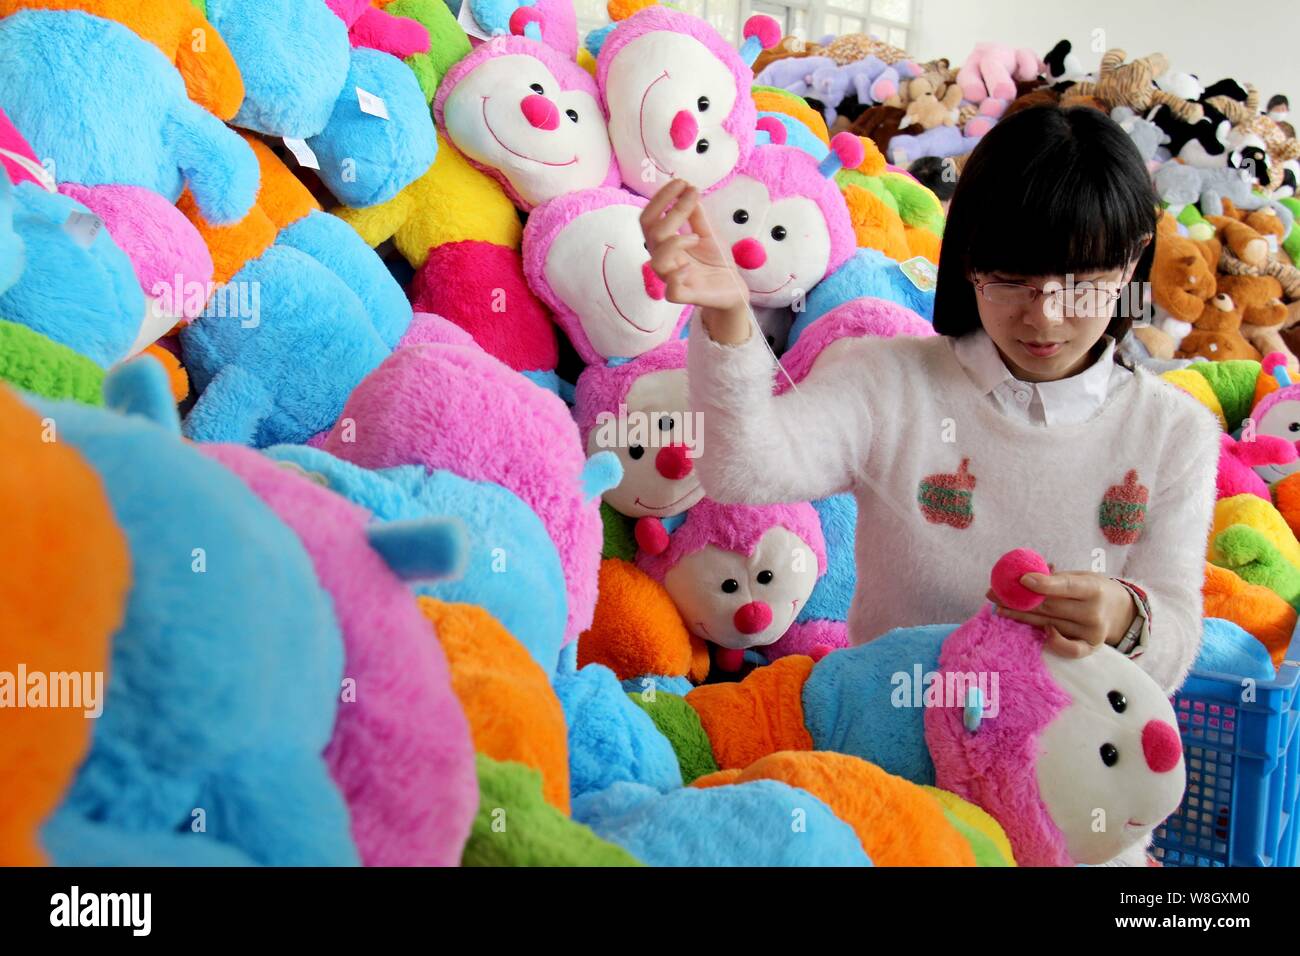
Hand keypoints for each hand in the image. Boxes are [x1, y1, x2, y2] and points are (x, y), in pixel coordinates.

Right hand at [639, 179, 751, 343]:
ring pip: (656, 260)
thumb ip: (696, 214)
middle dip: (671, 211)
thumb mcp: (708, 232)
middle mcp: (664, 260)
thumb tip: (688, 189)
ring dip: (675, 242)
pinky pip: (671, 291)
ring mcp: (672, 279)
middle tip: (691, 196)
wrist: (733, 288)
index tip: (682, 182)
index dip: (660, 199)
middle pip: (651, 233)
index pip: (650, 219)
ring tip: (695, 237)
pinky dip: (678, 277)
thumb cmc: (716, 261)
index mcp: (665, 243)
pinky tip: (689, 267)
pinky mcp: (685, 296)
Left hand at [986, 571, 1136, 658]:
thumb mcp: (1081, 576)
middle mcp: (1094, 612)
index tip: (1021, 579)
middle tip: (994, 592)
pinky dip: (1051, 641)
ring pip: (1048, 623)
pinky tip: (1036, 630)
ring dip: (1021, 616)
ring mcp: (1092, 632)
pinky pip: (1068, 650)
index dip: (1044, 583)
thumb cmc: (1093, 589)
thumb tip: (1024, 574)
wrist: (1121, 610)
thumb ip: (1056, 577)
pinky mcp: (1090, 647)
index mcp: (1094, 588)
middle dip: (1018, 600)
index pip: (1067, 586)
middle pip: (1050, 607)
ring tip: (999, 606)